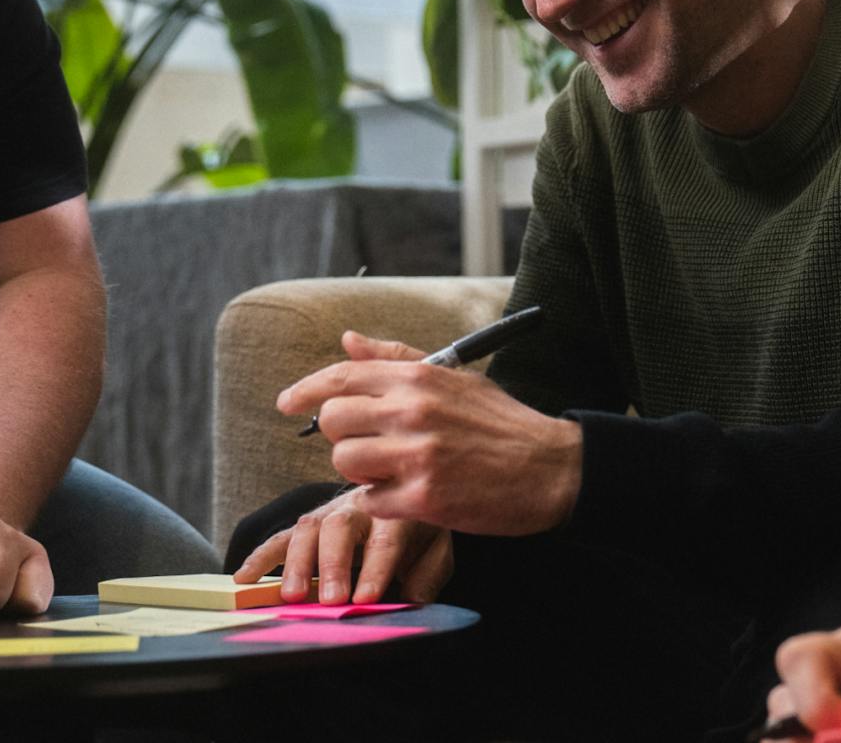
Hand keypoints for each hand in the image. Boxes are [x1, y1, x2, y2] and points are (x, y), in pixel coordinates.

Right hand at [233, 486, 452, 604]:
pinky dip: (260, 557)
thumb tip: (411, 600)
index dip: (376, 570)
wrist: (402, 489)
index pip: (387, 540)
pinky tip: (243, 578)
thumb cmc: (417, 529)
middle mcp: (360, 507)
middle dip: (333, 565)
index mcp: (397, 512)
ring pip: (308, 529)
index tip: (366, 600)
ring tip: (292, 597)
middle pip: (341, 529)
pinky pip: (281, 537)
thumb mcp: (437, 549)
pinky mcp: (308, 523)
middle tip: (331, 600)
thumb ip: (427, 575)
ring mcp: (329, 512)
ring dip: (297, 564)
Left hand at [280, 330, 582, 536]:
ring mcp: (418, 455)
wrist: (552, 468)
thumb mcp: (455, 378)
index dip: (305, 390)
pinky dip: (381, 502)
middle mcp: (414, 411)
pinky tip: (409, 495)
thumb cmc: (502, 423)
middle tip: (368, 444)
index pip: (341, 376)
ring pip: (345, 462)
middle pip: (333, 420)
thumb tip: (348, 340)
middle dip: (342, 435)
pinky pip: (370, 501)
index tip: (288, 403)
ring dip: (360, 471)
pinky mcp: (425, 498)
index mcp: (419, 378)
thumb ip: (397, 359)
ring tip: (392, 471)